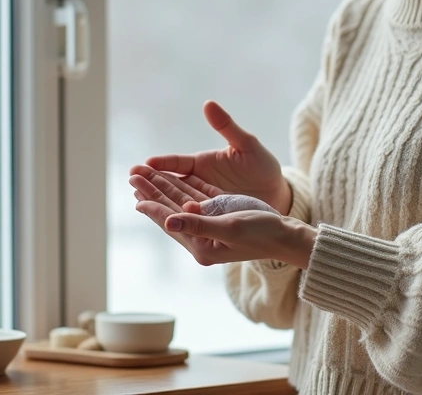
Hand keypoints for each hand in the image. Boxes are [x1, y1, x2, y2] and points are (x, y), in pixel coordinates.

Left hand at [130, 178, 315, 268]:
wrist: (288, 236)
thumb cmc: (262, 232)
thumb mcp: (229, 227)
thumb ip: (198, 223)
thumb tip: (170, 219)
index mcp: (201, 246)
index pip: (170, 221)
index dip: (152, 205)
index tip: (135, 191)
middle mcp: (203, 239)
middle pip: (171, 210)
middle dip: (153, 191)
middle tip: (133, 175)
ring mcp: (211, 229)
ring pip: (181, 203)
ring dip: (164, 188)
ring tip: (145, 175)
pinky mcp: (221, 218)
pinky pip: (196, 201)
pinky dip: (183, 189)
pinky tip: (172, 180)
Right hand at [131, 100, 291, 213]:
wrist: (276, 194)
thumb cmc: (263, 166)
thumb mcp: (247, 145)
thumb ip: (227, 127)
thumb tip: (208, 103)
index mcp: (202, 163)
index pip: (177, 162)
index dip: (162, 163)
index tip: (147, 163)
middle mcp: (197, 181)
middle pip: (169, 181)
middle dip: (151, 180)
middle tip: (132, 180)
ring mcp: (201, 200)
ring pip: (175, 200)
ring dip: (158, 199)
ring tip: (138, 199)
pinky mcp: (208, 216)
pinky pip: (190, 216)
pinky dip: (176, 216)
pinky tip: (163, 219)